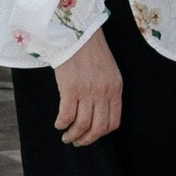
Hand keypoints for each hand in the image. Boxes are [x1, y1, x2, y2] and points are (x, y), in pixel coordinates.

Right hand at [51, 28, 121, 145]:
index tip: (92, 135)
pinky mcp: (71, 88)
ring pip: (82, 125)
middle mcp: (104, 92)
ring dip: (72, 135)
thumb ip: (107, 91)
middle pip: (98, 128)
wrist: (78, 34)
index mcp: (116, 88)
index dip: (101, 134)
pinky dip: (62, 124)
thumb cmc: (91, 51)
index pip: (114, 122)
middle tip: (77, 141)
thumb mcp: (109, 71)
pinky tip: (59, 123)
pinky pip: (67, 116)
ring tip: (66, 136)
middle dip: (86, 140)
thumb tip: (98, 113)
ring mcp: (88, 91)